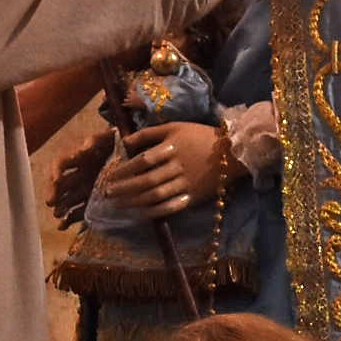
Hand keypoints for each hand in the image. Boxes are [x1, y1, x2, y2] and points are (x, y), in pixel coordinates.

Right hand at [49, 128, 116, 224]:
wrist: (129, 154)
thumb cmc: (115, 144)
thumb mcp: (107, 138)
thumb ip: (97, 140)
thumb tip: (86, 146)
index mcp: (78, 159)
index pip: (61, 164)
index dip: (56, 171)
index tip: (56, 179)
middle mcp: (77, 175)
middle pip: (60, 184)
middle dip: (54, 193)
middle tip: (51, 202)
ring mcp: (83, 190)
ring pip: (66, 199)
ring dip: (60, 207)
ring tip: (57, 215)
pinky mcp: (91, 202)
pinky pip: (77, 211)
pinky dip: (69, 219)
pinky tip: (63, 226)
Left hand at [91, 122, 228, 219]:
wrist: (232, 152)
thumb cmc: (199, 136)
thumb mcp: (174, 127)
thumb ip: (149, 133)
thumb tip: (124, 141)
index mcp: (172, 148)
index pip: (143, 160)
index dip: (125, 169)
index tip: (110, 176)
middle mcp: (177, 167)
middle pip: (146, 180)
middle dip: (125, 188)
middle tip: (108, 193)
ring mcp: (186, 184)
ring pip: (156, 195)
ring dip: (134, 201)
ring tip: (119, 204)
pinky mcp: (193, 197)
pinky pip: (171, 207)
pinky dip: (154, 212)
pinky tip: (140, 213)